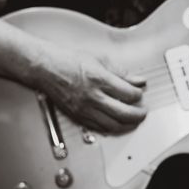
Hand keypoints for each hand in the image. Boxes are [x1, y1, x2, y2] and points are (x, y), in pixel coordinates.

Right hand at [26, 44, 146, 133]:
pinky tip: (117, 124)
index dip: (139, 95)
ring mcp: (84, 108)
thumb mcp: (99, 60)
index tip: (140, 94)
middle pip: (124, 113)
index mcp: (99, 79)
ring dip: (128, 125)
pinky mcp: (78, 116)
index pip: (128, 94)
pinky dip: (112, 128)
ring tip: (134, 120)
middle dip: (138, 114)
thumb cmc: (68, 61)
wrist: (45, 68)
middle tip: (143, 112)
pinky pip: (99, 128)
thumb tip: (138, 80)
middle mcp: (92, 96)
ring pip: (113, 125)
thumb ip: (121, 73)